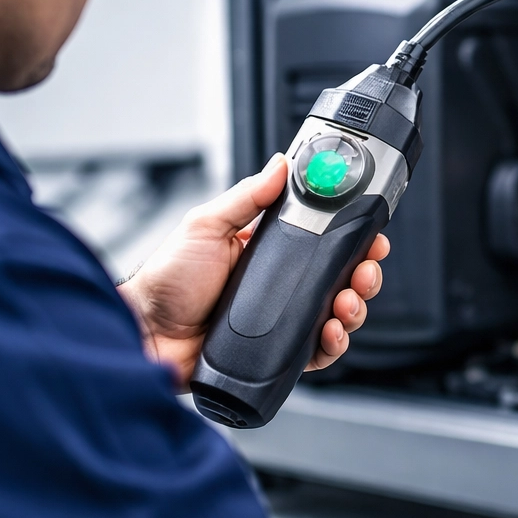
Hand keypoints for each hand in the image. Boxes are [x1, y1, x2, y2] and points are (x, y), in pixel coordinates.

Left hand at [117, 154, 390, 384]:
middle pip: (341, 280)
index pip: (325, 243)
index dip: (354, 241)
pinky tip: (331, 333)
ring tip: (347, 303)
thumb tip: (280, 164)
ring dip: (354, 309)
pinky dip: (334, 345)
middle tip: (365, 272)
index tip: (371, 237)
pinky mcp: (276, 353)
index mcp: (269, 252)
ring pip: (337, 316)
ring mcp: (281, 320)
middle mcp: (281, 287)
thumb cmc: (166, 280)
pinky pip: (317, 352)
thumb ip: (247, 197)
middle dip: (363, 276)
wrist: (146, 332)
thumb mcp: (206, 225)